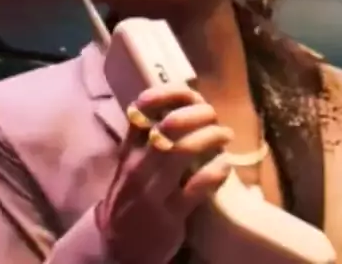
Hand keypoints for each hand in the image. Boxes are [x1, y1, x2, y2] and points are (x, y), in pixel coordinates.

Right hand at [96, 84, 232, 263]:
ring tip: (225, 134)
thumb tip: (176, 108)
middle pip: (169, 126)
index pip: (141, 113)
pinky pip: (198, 186)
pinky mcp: (170, 216)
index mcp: (128, 153)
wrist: (116, 250)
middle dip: (198, 114)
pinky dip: (216, 171)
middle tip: (214, 115)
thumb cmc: (129, 200)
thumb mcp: (128, 167)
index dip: (166, 95)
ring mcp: (153, 192)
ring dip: (211, 137)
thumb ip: (144, 140)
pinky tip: (225, 165)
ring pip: (184, 151)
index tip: (189, 92)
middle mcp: (138, 168)